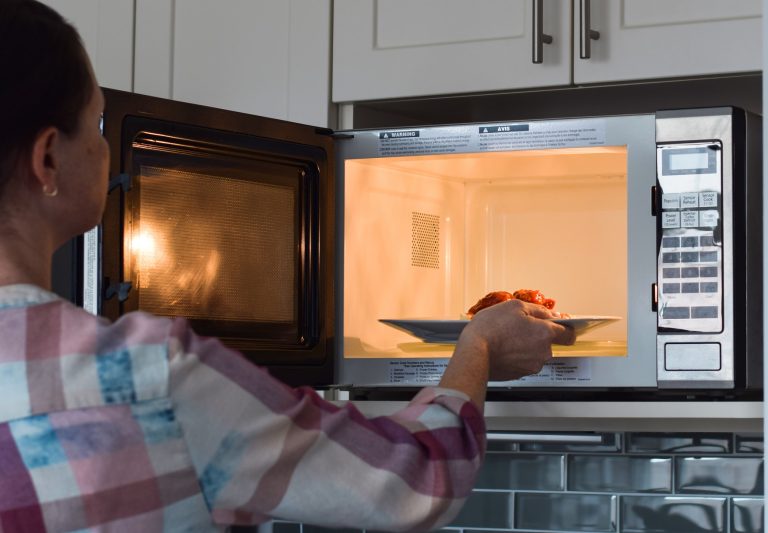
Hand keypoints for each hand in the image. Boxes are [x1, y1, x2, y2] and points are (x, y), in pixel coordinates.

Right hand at [458, 299, 575, 380]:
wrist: (474, 352)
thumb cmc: (491, 328)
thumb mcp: (515, 306)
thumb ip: (539, 310)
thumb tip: (550, 314)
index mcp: (545, 334)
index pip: (569, 334)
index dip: (565, 328)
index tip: (560, 325)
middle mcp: (543, 352)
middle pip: (549, 343)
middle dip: (538, 336)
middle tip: (520, 327)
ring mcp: (532, 366)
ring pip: (535, 354)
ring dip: (526, 346)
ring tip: (507, 338)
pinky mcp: (519, 374)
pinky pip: (523, 363)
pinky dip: (517, 356)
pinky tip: (504, 348)